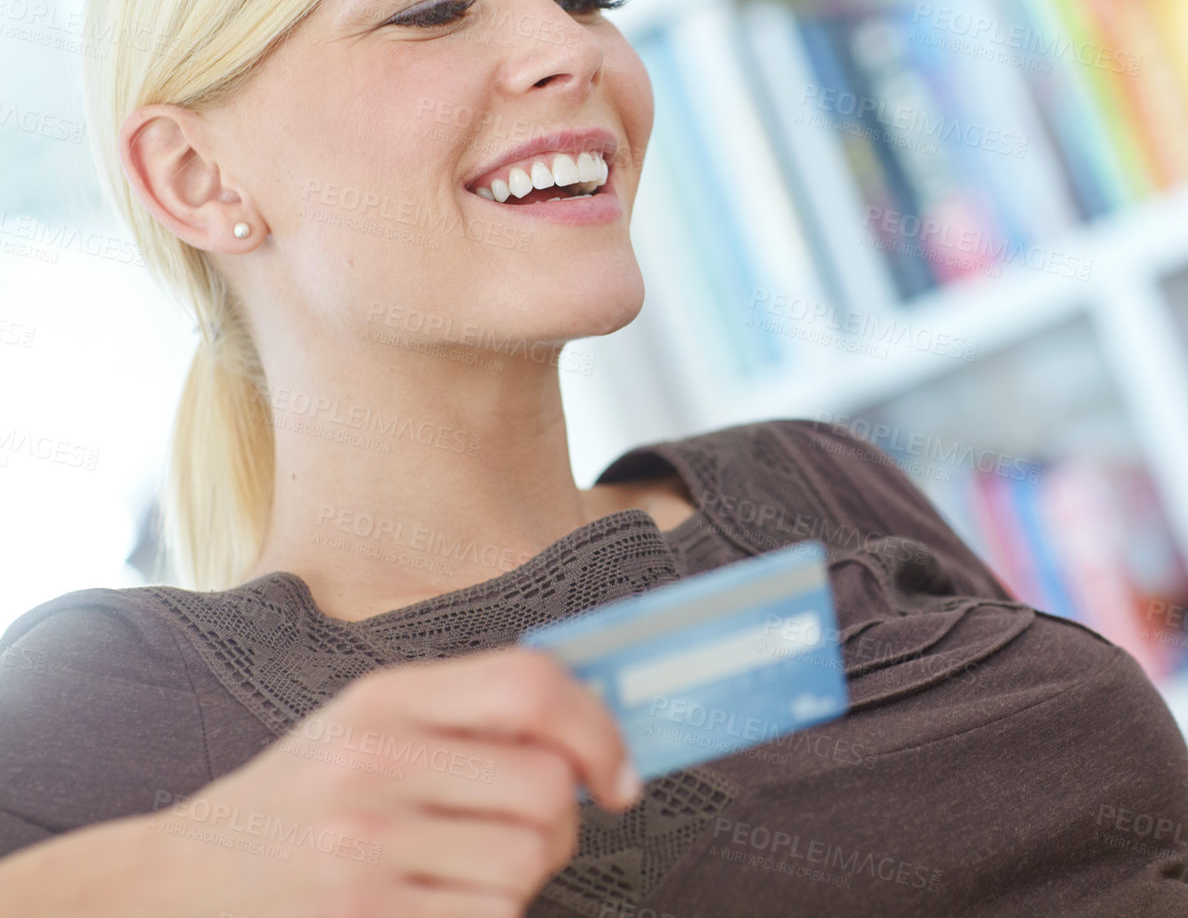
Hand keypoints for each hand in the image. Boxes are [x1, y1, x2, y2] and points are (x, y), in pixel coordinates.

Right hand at [140, 647, 639, 916]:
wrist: (175, 887)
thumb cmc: (299, 803)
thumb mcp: (369, 726)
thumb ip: (469, 715)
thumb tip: (596, 732)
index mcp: (385, 698)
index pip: (532, 685)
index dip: (599, 729)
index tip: (618, 774)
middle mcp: (373, 762)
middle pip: (546, 786)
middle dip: (560, 819)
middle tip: (523, 832)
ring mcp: (363, 848)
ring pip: (526, 863)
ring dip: (521, 877)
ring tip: (464, 872)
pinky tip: (435, 906)